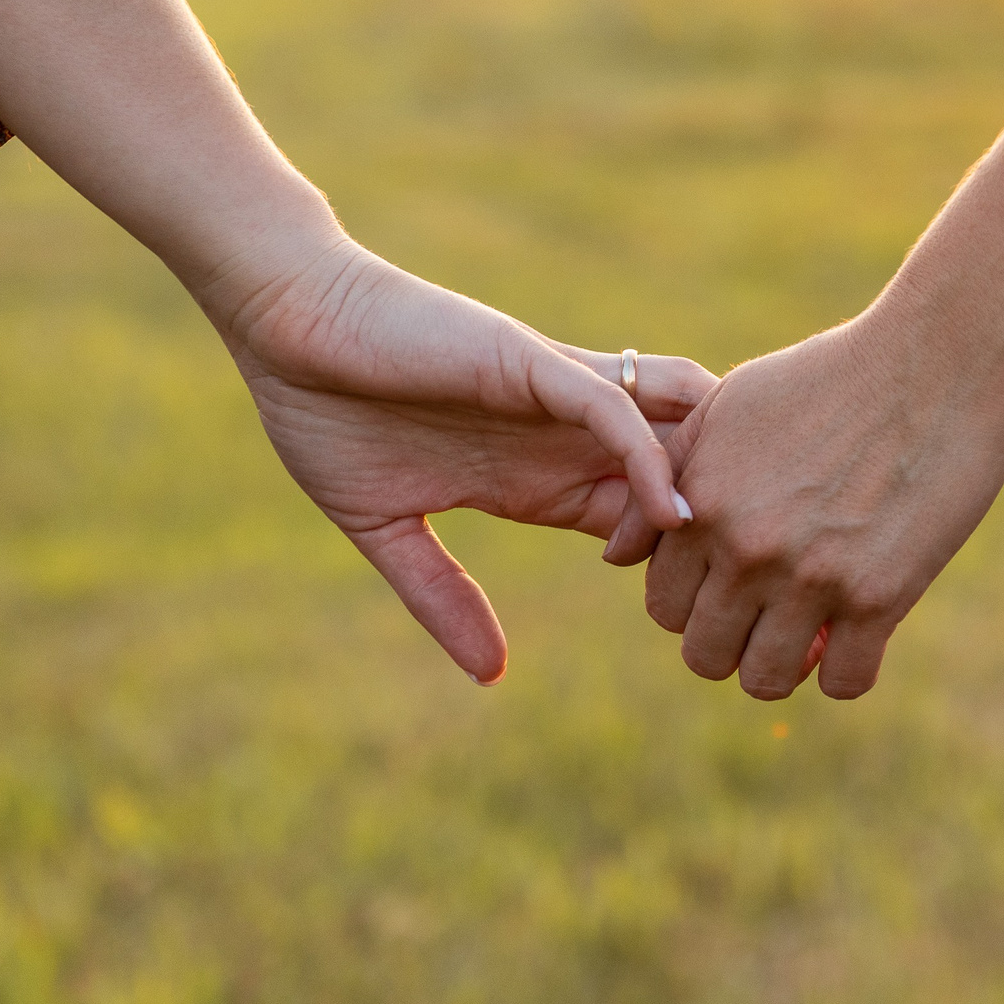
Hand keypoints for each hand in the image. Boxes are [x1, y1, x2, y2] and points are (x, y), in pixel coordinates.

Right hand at [231, 239, 712, 682]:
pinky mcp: (532, 365)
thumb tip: (491, 675)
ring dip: (702, 481)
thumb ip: (440, 596)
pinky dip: (650, 456)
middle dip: (717, 527)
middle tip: (721, 592)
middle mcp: (562, 436)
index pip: (641, 518)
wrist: (282, 328)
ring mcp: (555, 398)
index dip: (673, 566)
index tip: (681, 618)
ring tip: (713, 552)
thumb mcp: (386, 528)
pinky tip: (671, 514)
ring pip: (673, 426)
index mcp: (537, 475)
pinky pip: (616, 407)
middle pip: (682, 471)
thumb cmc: (322, 414)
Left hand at [636, 314, 1003, 699]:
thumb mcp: (727, 409)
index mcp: (701, 505)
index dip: (697, 605)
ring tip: (812, 638)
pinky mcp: (879, 596)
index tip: (734, 589)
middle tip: (771, 619)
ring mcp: (811, 577)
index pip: (664, 605)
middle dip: (733, 645)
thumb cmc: (830, 376)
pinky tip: (862, 635)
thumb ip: (663, 479)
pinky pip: (845, 682)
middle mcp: (745, 549)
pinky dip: (849, 672)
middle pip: (705, 653)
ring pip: (766, 680)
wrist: (935, 362)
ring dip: (785, 667)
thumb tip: (614, 557)